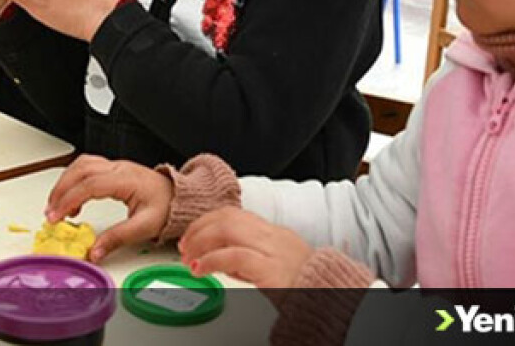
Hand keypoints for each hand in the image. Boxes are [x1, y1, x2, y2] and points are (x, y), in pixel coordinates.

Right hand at [44, 155, 173, 262]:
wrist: (179, 196)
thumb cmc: (166, 207)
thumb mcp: (144, 227)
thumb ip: (117, 238)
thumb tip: (95, 251)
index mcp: (126, 179)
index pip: (90, 184)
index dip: (69, 199)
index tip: (56, 216)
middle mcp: (118, 168)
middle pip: (80, 170)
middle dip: (60, 191)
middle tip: (50, 213)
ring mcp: (114, 165)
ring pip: (80, 165)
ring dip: (64, 183)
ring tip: (56, 206)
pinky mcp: (112, 169)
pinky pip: (86, 167)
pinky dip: (72, 180)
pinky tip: (72, 199)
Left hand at [179, 208, 311, 288]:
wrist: (330, 299)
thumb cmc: (303, 286)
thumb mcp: (271, 267)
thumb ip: (246, 259)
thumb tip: (215, 259)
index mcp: (273, 233)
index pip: (233, 214)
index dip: (207, 222)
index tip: (191, 235)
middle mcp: (272, 236)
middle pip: (227, 218)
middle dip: (199, 230)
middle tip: (184, 247)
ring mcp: (272, 250)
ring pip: (227, 230)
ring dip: (201, 243)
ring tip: (188, 258)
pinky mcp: (270, 268)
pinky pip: (234, 256)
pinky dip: (211, 260)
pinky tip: (200, 269)